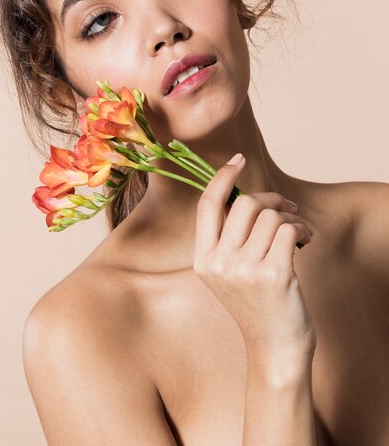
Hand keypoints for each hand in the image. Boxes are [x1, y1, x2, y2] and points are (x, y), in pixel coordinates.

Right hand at [193, 154, 315, 363]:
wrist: (274, 349)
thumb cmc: (256, 305)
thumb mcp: (228, 273)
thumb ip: (229, 237)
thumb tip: (244, 193)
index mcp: (203, 259)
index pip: (208, 204)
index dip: (222, 177)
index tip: (239, 159)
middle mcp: (219, 263)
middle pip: (245, 203)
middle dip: (271, 199)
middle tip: (286, 207)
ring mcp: (244, 270)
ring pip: (270, 215)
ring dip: (290, 216)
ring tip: (298, 231)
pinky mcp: (273, 274)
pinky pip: (288, 229)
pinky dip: (302, 228)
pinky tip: (306, 240)